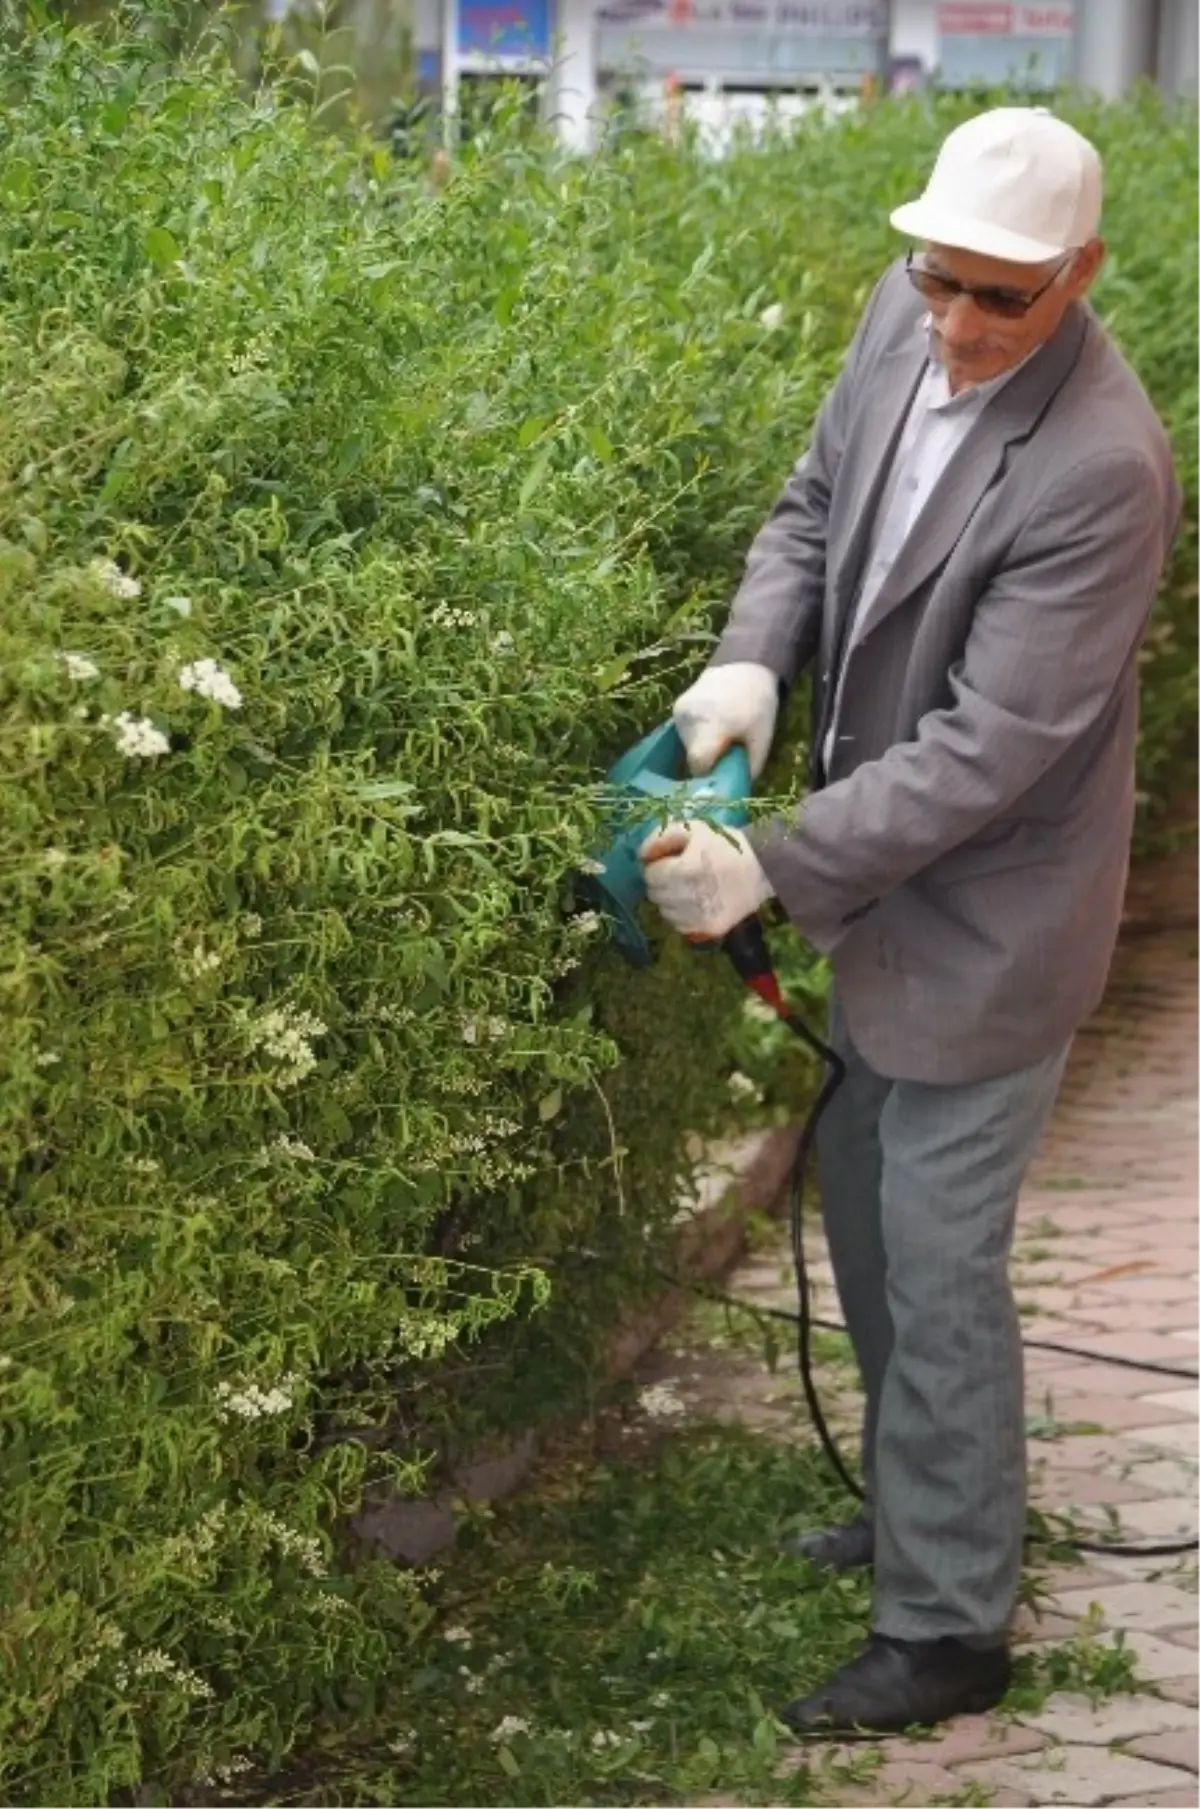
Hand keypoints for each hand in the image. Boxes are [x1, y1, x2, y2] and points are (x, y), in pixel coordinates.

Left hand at [639, 818, 774, 939]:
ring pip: (665, 913)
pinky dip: (683, 915)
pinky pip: (680, 926)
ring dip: (671, 901)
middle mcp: (689, 897)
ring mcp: (699, 917)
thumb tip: (641, 855)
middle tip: (679, 875)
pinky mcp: (709, 930)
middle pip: (654, 895)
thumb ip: (662, 837)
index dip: (658, 865)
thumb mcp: (694, 829)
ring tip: (690, 888)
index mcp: (685, 869)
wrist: (764, 869)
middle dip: (662, 883)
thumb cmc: (726, 845)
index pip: (650, 875)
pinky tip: (697, 902)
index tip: (671, 861)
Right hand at [672, 661, 778, 778]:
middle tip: (726, 758)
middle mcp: (690, 718)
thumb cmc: (758, 704)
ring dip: (701, 751)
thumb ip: (749, 769)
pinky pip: (684, 735)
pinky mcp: (676, 708)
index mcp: (712, 724)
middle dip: (708, 765)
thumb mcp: (762, 739)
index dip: (708, 777)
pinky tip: (711, 730)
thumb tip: (736, 793)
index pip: (698, 764)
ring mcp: (679, 712)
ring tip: (721, 739)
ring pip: (685, 748)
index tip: (721, 778)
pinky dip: (696, 739)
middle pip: (691, 758)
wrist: (745, 667)